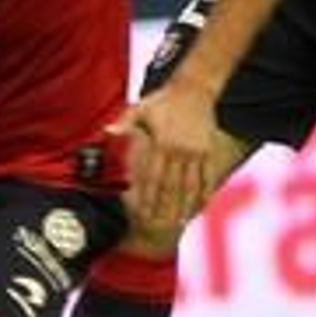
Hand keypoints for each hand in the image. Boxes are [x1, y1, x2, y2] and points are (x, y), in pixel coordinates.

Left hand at [109, 84, 215, 226]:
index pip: (153, 177)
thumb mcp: (140, 108)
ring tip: (179, 222)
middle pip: (171, 186)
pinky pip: (206, 176)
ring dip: (185, 206)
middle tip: (159, 227)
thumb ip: (125, 124)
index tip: (144, 214)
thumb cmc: (163, 100)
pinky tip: (200, 206)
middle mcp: (180, 150)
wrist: (194, 89)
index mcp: (162, 143)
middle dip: (165, 208)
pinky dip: (203, 192)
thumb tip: (107, 132)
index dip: (148, 198)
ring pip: (190, 185)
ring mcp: (196, 152)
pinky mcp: (208, 151)